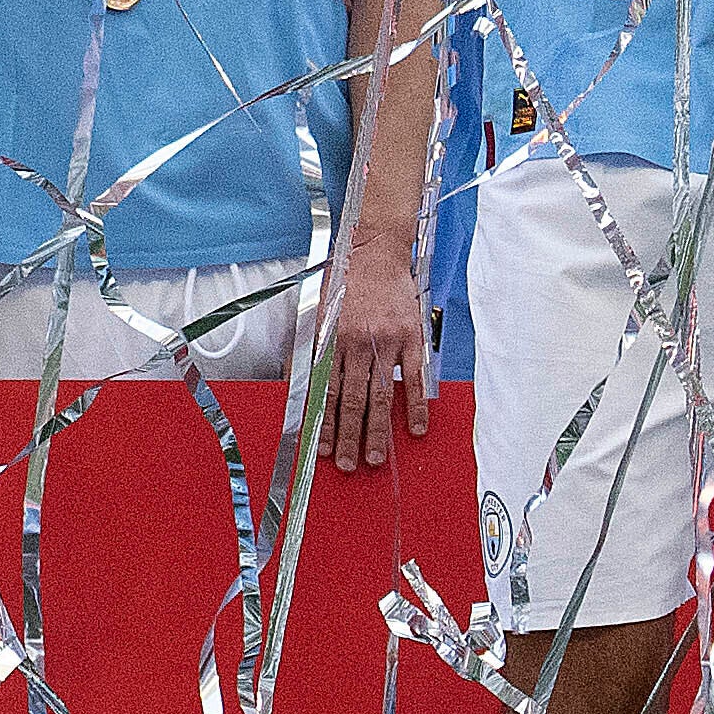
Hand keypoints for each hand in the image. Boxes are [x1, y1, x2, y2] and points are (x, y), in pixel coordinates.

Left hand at [310, 246, 427, 472]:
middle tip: (348, 464)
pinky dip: (416, 405)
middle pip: (352, 400)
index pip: (325, 392)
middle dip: (348, 437)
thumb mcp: (317, 312)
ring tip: (376, 457)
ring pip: (381, 395)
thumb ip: (309, 349)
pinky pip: (415, 378)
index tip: (321, 448)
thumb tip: (296, 384)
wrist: (375, 250)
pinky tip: (415, 427)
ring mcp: (387, 342)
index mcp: (332, 339)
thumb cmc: (345, 280)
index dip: (323, 424)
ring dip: (378, 430)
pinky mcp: (412, 337)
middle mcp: (358, 343)